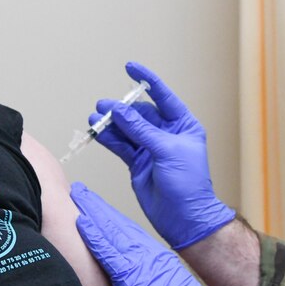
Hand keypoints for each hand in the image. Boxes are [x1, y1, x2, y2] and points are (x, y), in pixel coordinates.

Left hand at [71, 182, 240, 285]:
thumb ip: (152, 280)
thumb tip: (138, 280)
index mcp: (157, 258)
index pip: (129, 231)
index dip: (111, 217)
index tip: (96, 205)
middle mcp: (149, 255)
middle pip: (118, 225)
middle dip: (98, 207)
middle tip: (80, 191)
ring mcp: (141, 264)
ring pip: (111, 231)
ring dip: (92, 213)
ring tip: (78, 196)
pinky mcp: (133, 279)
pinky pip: (109, 253)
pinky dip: (95, 237)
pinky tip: (83, 224)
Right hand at [92, 62, 234, 248]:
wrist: (184, 218)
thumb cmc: (188, 185)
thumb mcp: (166, 151)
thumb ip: (141, 130)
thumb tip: (120, 111)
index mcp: (183, 125)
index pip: (163, 96)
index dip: (146, 81)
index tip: (130, 67)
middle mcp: (166, 134)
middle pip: (139, 113)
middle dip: (121, 108)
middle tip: (105, 106)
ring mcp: (150, 148)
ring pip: (127, 129)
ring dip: (111, 123)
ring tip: (96, 118)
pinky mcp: (137, 162)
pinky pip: (121, 145)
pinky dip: (109, 138)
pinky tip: (98, 132)